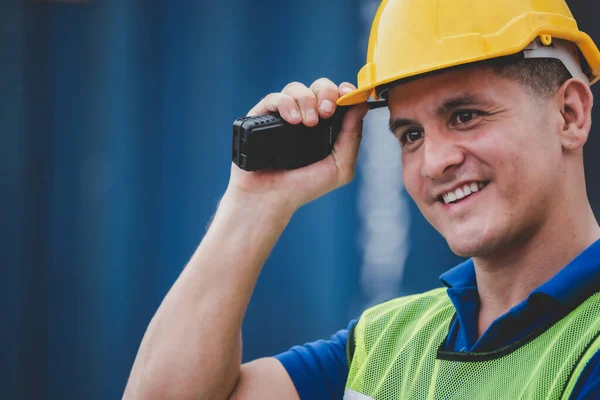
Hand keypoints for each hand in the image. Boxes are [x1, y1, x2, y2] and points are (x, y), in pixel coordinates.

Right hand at [226, 78, 368, 213]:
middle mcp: (305, 117)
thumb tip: (361, 106)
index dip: (345, 90)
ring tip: (306, 123)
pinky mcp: (261, 117)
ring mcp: (283, 116)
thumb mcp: (339, 167)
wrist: (270, 199)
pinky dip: (286, 104)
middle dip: (326, 93)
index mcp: (326, 127)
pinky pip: (274, 97)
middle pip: (319, 86)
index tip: (348, 95)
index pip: (338, 97)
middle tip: (326, 112)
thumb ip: (353, 137)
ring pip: (297, 88)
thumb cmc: (304, 187)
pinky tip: (292, 121)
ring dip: (306, 100)